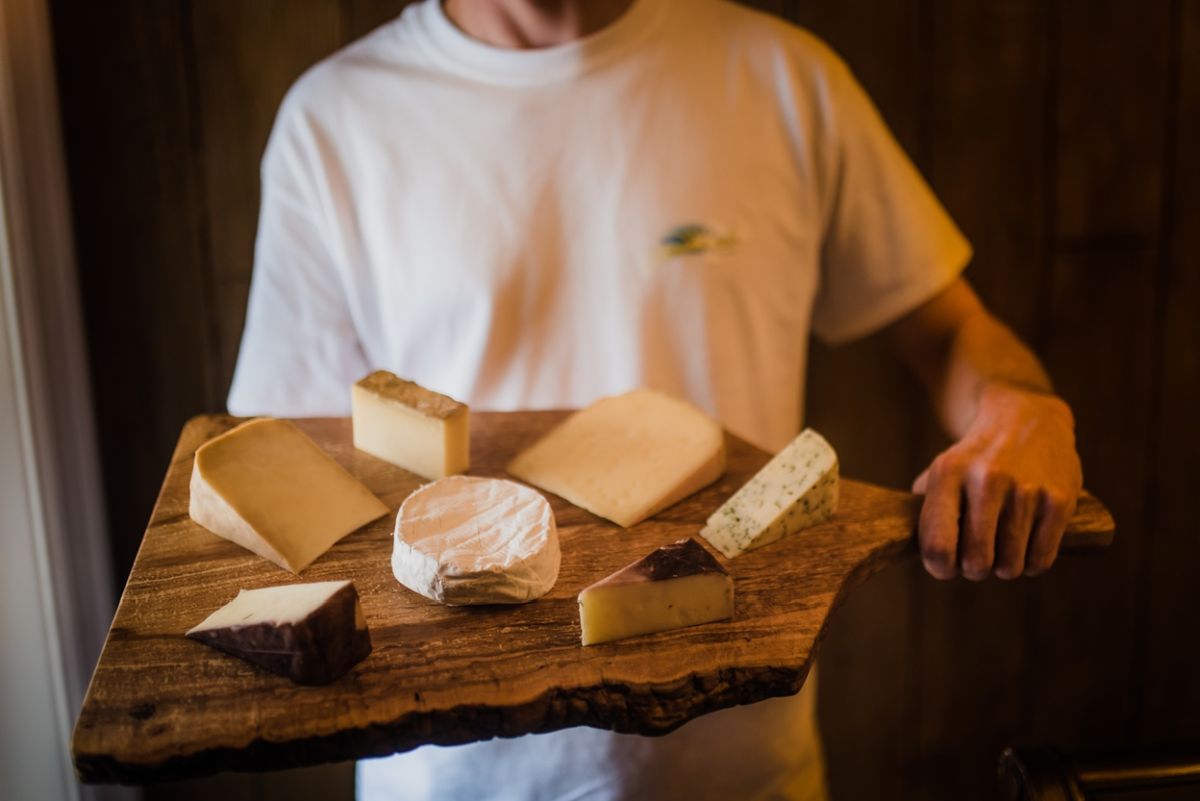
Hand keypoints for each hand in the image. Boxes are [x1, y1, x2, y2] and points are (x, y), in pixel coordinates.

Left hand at [912, 384, 1082, 579]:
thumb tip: (916, 554)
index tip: (946, 566)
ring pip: (1009, 566)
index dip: (940, 567)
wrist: (1029, 421)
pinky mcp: (1059, 499)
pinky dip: (1031, 562)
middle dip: (974, 569)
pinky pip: (1040, 559)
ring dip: (1004, 566)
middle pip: (976, 562)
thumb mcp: (942, 471)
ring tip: (1002, 546)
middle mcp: (987, 478)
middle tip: (977, 558)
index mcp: (949, 472)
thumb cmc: (976, 461)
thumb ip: (924, 511)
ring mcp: (1026, 489)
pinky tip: (1026, 545)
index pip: (938, 545)